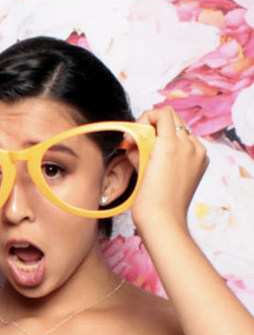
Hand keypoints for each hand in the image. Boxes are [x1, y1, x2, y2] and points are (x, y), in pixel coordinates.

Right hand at [129, 106, 208, 236]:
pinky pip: (188, 145)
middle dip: (154, 128)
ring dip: (164, 137)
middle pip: (172, 120)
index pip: (162, 114)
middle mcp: (189, 146)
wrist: (163, 221)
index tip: (133, 135)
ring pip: (180, 132)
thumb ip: (139, 145)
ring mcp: (198, 155)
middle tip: (140, 144)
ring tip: (151, 156)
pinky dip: (175, 148)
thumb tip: (134, 138)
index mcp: (172, 144)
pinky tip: (163, 164)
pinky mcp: (200, 164)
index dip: (144, 120)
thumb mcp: (139, 166)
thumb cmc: (147, 200)